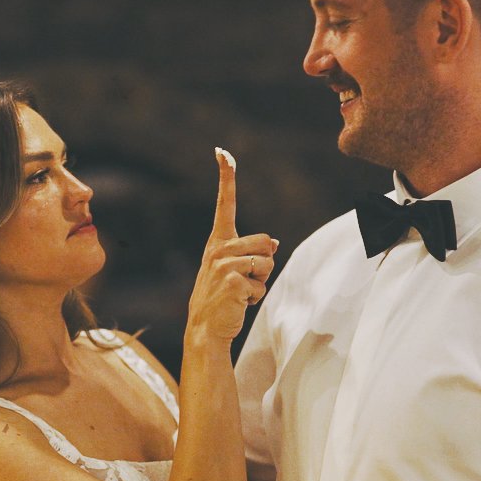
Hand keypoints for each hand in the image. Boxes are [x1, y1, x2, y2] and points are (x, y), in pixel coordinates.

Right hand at [186, 148, 277, 346]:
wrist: (204, 328)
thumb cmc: (222, 298)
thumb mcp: (234, 271)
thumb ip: (253, 253)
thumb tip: (275, 243)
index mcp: (217, 242)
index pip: (224, 203)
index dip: (225, 177)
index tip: (223, 152)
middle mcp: (218, 249)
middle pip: (266, 242)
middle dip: (265, 264)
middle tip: (244, 281)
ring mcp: (223, 265)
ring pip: (267, 263)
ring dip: (261, 282)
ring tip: (241, 291)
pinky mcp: (232, 281)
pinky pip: (261, 284)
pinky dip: (256, 296)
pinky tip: (238, 302)